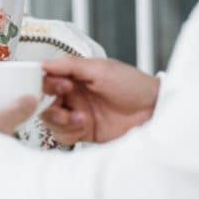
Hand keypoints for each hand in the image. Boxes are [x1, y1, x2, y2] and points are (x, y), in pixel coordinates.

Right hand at [41, 58, 158, 144]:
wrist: (154, 111)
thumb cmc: (134, 86)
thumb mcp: (102, 69)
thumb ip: (71, 65)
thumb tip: (45, 63)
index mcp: (76, 76)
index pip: (48, 78)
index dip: (45, 83)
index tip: (54, 85)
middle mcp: (74, 95)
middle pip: (44, 101)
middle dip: (49, 103)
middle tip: (63, 101)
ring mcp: (77, 114)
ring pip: (50, 119)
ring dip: (59, 118)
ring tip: (78, 116)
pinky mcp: (83, 132)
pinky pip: (62, 135)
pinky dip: (67, 131)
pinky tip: (82, 125)